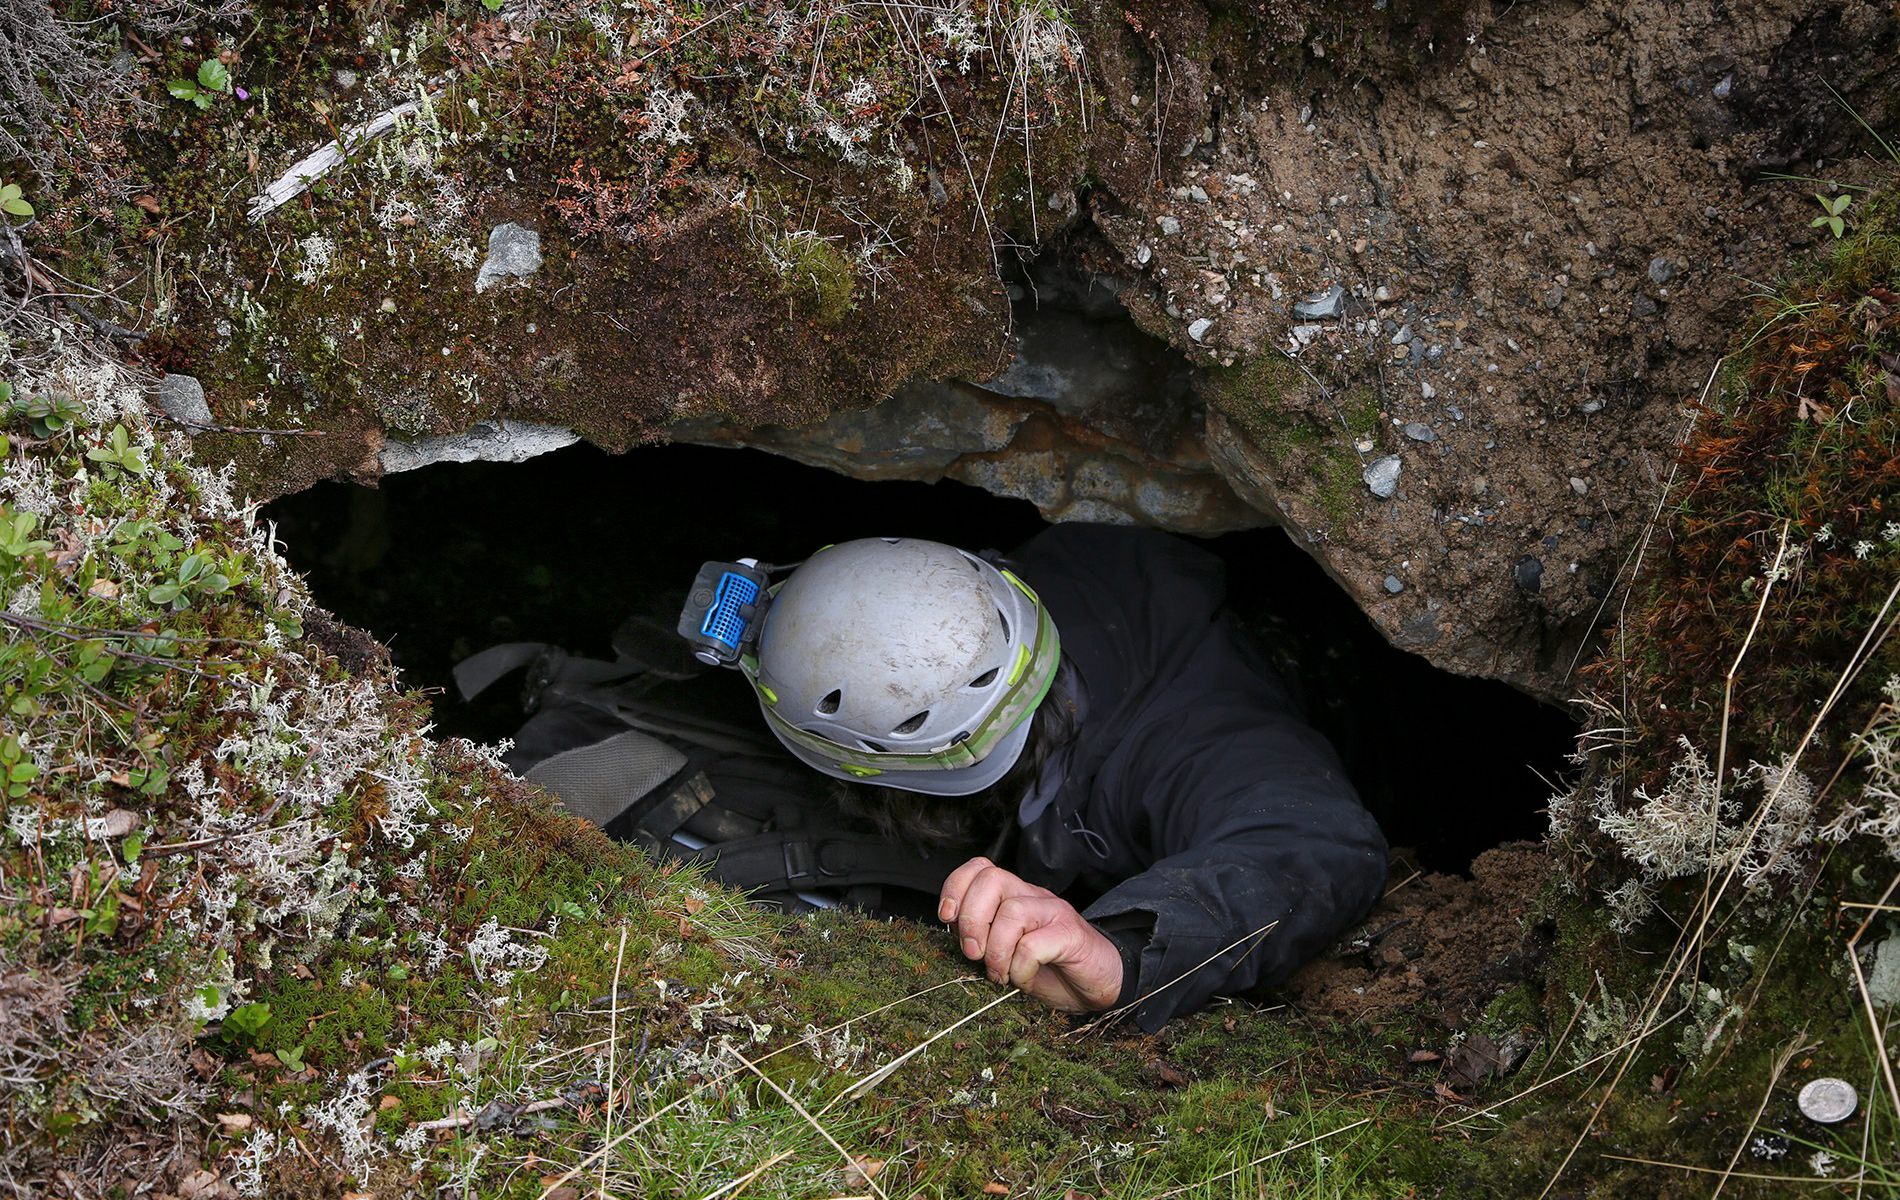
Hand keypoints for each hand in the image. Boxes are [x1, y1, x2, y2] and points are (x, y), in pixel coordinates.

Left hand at [937, 857, 1123, 1012]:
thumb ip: (983, 938)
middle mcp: (1033, 896)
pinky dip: (1020, 968)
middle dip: (972, 919)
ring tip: (1001, 974)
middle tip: (974, 954)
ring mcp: (1053, 912)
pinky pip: (1033, 945)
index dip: (955, 887)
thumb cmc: (1051, 968)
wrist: (1099, 983)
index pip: (979, 869)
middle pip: (991, 879)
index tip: (947, 919)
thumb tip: (953, 934)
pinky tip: (1025, 980)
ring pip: (1011, 911)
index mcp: (1014, 896)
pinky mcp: (1071, 934)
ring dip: (997, 951)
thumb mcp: (1006, 954)